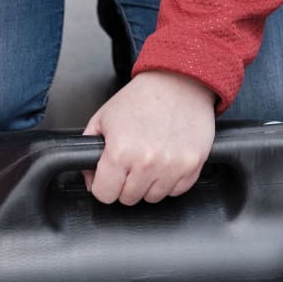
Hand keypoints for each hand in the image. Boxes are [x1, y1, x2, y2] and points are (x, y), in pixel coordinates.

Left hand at [83, 70, 216, 204]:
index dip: (103, 186)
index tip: (108, 178)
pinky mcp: (192, 166)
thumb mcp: (103, 118)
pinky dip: (170, 181)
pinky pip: (177, 191)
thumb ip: (89, 151)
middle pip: (128, 199)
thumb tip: (90, 180)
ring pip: (153, 198)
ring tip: (149, 159)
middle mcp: (147, 163)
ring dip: (148, 184)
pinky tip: (166, 160)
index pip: (105, 194)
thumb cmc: (141, 98)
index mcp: (120, 152)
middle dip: (125, 184)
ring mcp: (172, 166)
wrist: (178, 82)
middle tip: (130, 163)